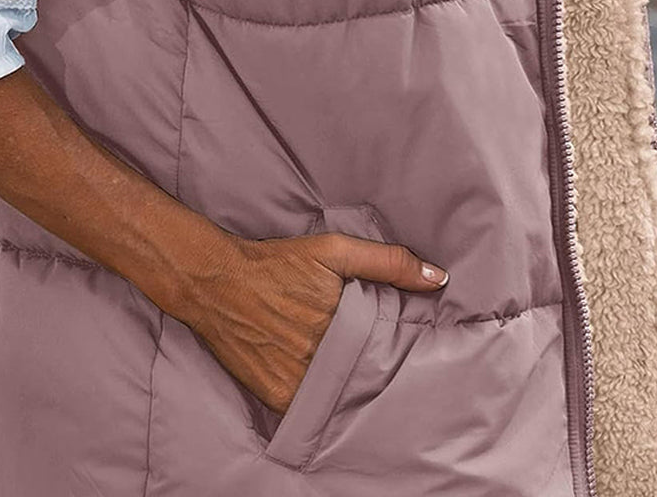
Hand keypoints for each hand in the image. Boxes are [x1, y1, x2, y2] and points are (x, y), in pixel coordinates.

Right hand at [176, 229, 448, 414]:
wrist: (217, 282)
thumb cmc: (278, 262)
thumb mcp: (333, 250)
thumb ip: (387, 262)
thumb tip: (439, 279)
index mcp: (343, 320)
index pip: (388, 347)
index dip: (396, 347)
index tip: (403, 346)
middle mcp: (323, 355)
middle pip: (365, 371)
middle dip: (373, 365)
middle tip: (375, 357)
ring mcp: (299, 380)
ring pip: (341, 393)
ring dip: (348, 384)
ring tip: (347, 367)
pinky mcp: (278, 397)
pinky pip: (311, 406)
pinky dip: (319, 396)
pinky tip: (320, 379)